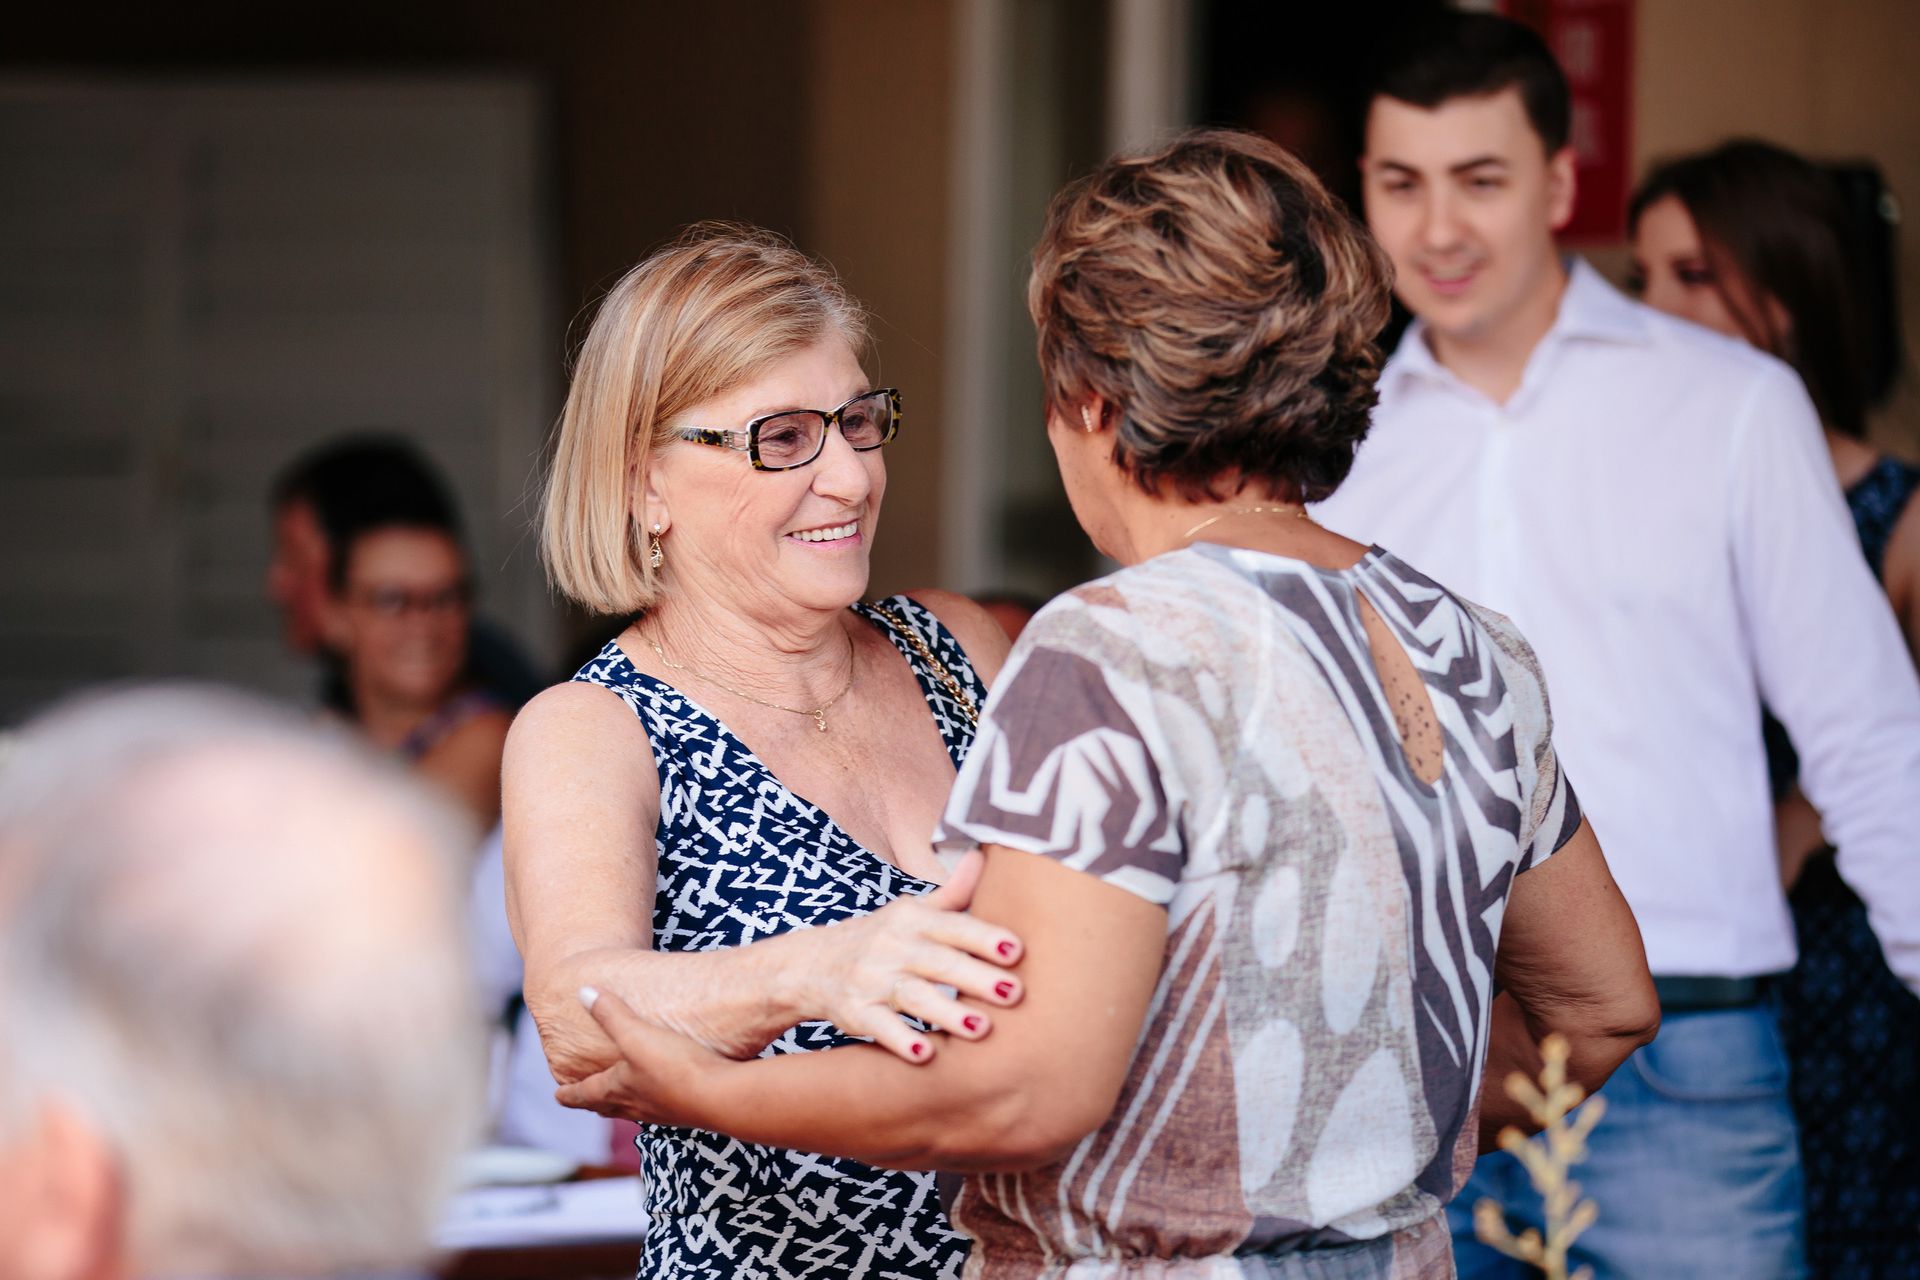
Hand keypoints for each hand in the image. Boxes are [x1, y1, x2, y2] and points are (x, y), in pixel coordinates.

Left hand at [555, 987, 729, 1126]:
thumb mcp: (637, 1034)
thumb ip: (611, 1013)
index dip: (569, 1094)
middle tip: (585, 1100)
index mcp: (617, 1089)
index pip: (585, 1093)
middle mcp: (636, 1105)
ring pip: (634, 1109)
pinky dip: (653, 1100)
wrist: (721, 1096)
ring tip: (623, 1097)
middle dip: (594, 1101)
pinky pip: (661, 1106)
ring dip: (623, 1103)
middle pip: (608, 1106)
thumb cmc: (674, 1066)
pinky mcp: (687, 1110)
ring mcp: (663, 1111)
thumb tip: (583, 992)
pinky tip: (664, 1092)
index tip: (556, 1097)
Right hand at [795, 848, 1023, 1063]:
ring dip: (946, 1012)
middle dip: (976, 977)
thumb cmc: (881, 939)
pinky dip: (901, 1039)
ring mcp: (871, 979)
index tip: (1017, 950)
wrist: (811, 964)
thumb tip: (984, 856)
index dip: (984, 937)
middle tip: (1014, 993)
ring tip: (981, 1028)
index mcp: (912, 919)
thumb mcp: (913, 912)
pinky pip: (879, 1026)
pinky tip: (925, 1054)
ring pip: (912, 995)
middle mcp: (891, 945)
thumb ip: (953, 893)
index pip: (953, 926)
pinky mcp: (855, 1012)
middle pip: (938, 961)